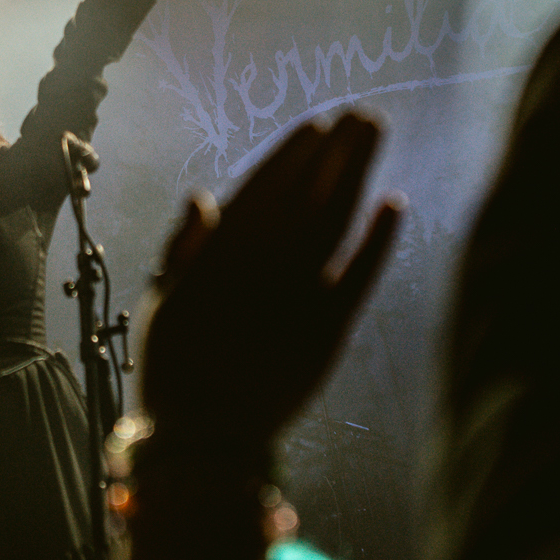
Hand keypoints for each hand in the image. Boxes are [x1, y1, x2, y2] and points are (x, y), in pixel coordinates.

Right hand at [139, 115, 400, 452]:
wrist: (207, 442)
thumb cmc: (177, 371)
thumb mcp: (163, 303)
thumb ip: (185, 249)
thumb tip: (202, 196)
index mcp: (219, 256)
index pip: (263, 190)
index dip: (292, 155)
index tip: (317, 125)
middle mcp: (262, 266)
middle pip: (309, 195)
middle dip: (337, 153)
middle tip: (363, 116)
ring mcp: (299, 295)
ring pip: (336, 220)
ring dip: (359, 175)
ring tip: (376, 137)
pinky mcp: (330, 330)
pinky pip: (361, 275)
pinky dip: (379, 239)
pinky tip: (395, 204)